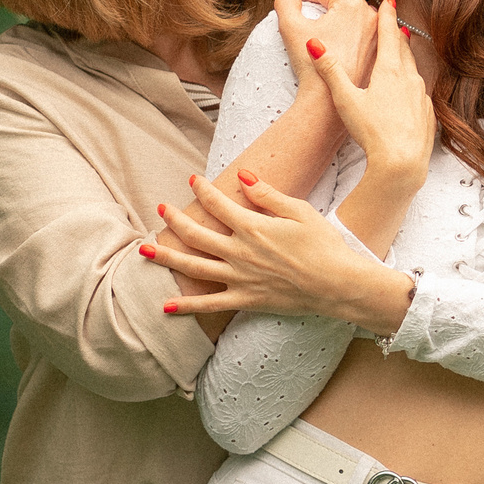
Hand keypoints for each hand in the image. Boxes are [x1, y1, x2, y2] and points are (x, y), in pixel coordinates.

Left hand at [146, 170, 406, 328]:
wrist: (338, 284)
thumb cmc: (324, 245)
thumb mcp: (300, 211)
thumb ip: (267, 195)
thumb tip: (242, 177)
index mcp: (253, 228)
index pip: (218, 205)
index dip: (202, 190)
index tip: (192, 179)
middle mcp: (240, 253)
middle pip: (197, 235)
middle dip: (175, 219)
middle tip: (161, 207)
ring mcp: (240, 279)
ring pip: (193, 268)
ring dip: (167, 257)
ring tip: (145, 249)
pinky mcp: (245, 300)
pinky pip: (210, 305)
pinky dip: (187, 307)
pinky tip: (166, 307)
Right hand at [276, 0, 379, 84]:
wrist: (329, 106)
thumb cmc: (311, 70)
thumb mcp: (291, 31)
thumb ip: (286, 6)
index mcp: (353, 8)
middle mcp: (372, 19)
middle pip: (350, 0)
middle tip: (314, 1)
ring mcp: (381, 38)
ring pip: (371, 17)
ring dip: (356, 11)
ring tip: (343, 11)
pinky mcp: (386, 57)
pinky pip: (383, 37)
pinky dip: (375, 31)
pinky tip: (372, 32)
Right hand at [308, 0, 435, 195]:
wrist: (403, 162)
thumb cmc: (372, 131)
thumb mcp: (345, 99)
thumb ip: (331, 71)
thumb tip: (314, 43)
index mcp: (390, 70)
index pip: (389, 34)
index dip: (387, 16)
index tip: (388, 0)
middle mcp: (411, 78)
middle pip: (404, 49)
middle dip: (396, 34)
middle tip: (393, 23)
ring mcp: (422, 96)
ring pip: (414, 69)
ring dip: (406, 58)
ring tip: (400, 52)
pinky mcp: (428, 114)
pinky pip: (420, 91)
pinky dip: (412, 83)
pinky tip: (408, 89)